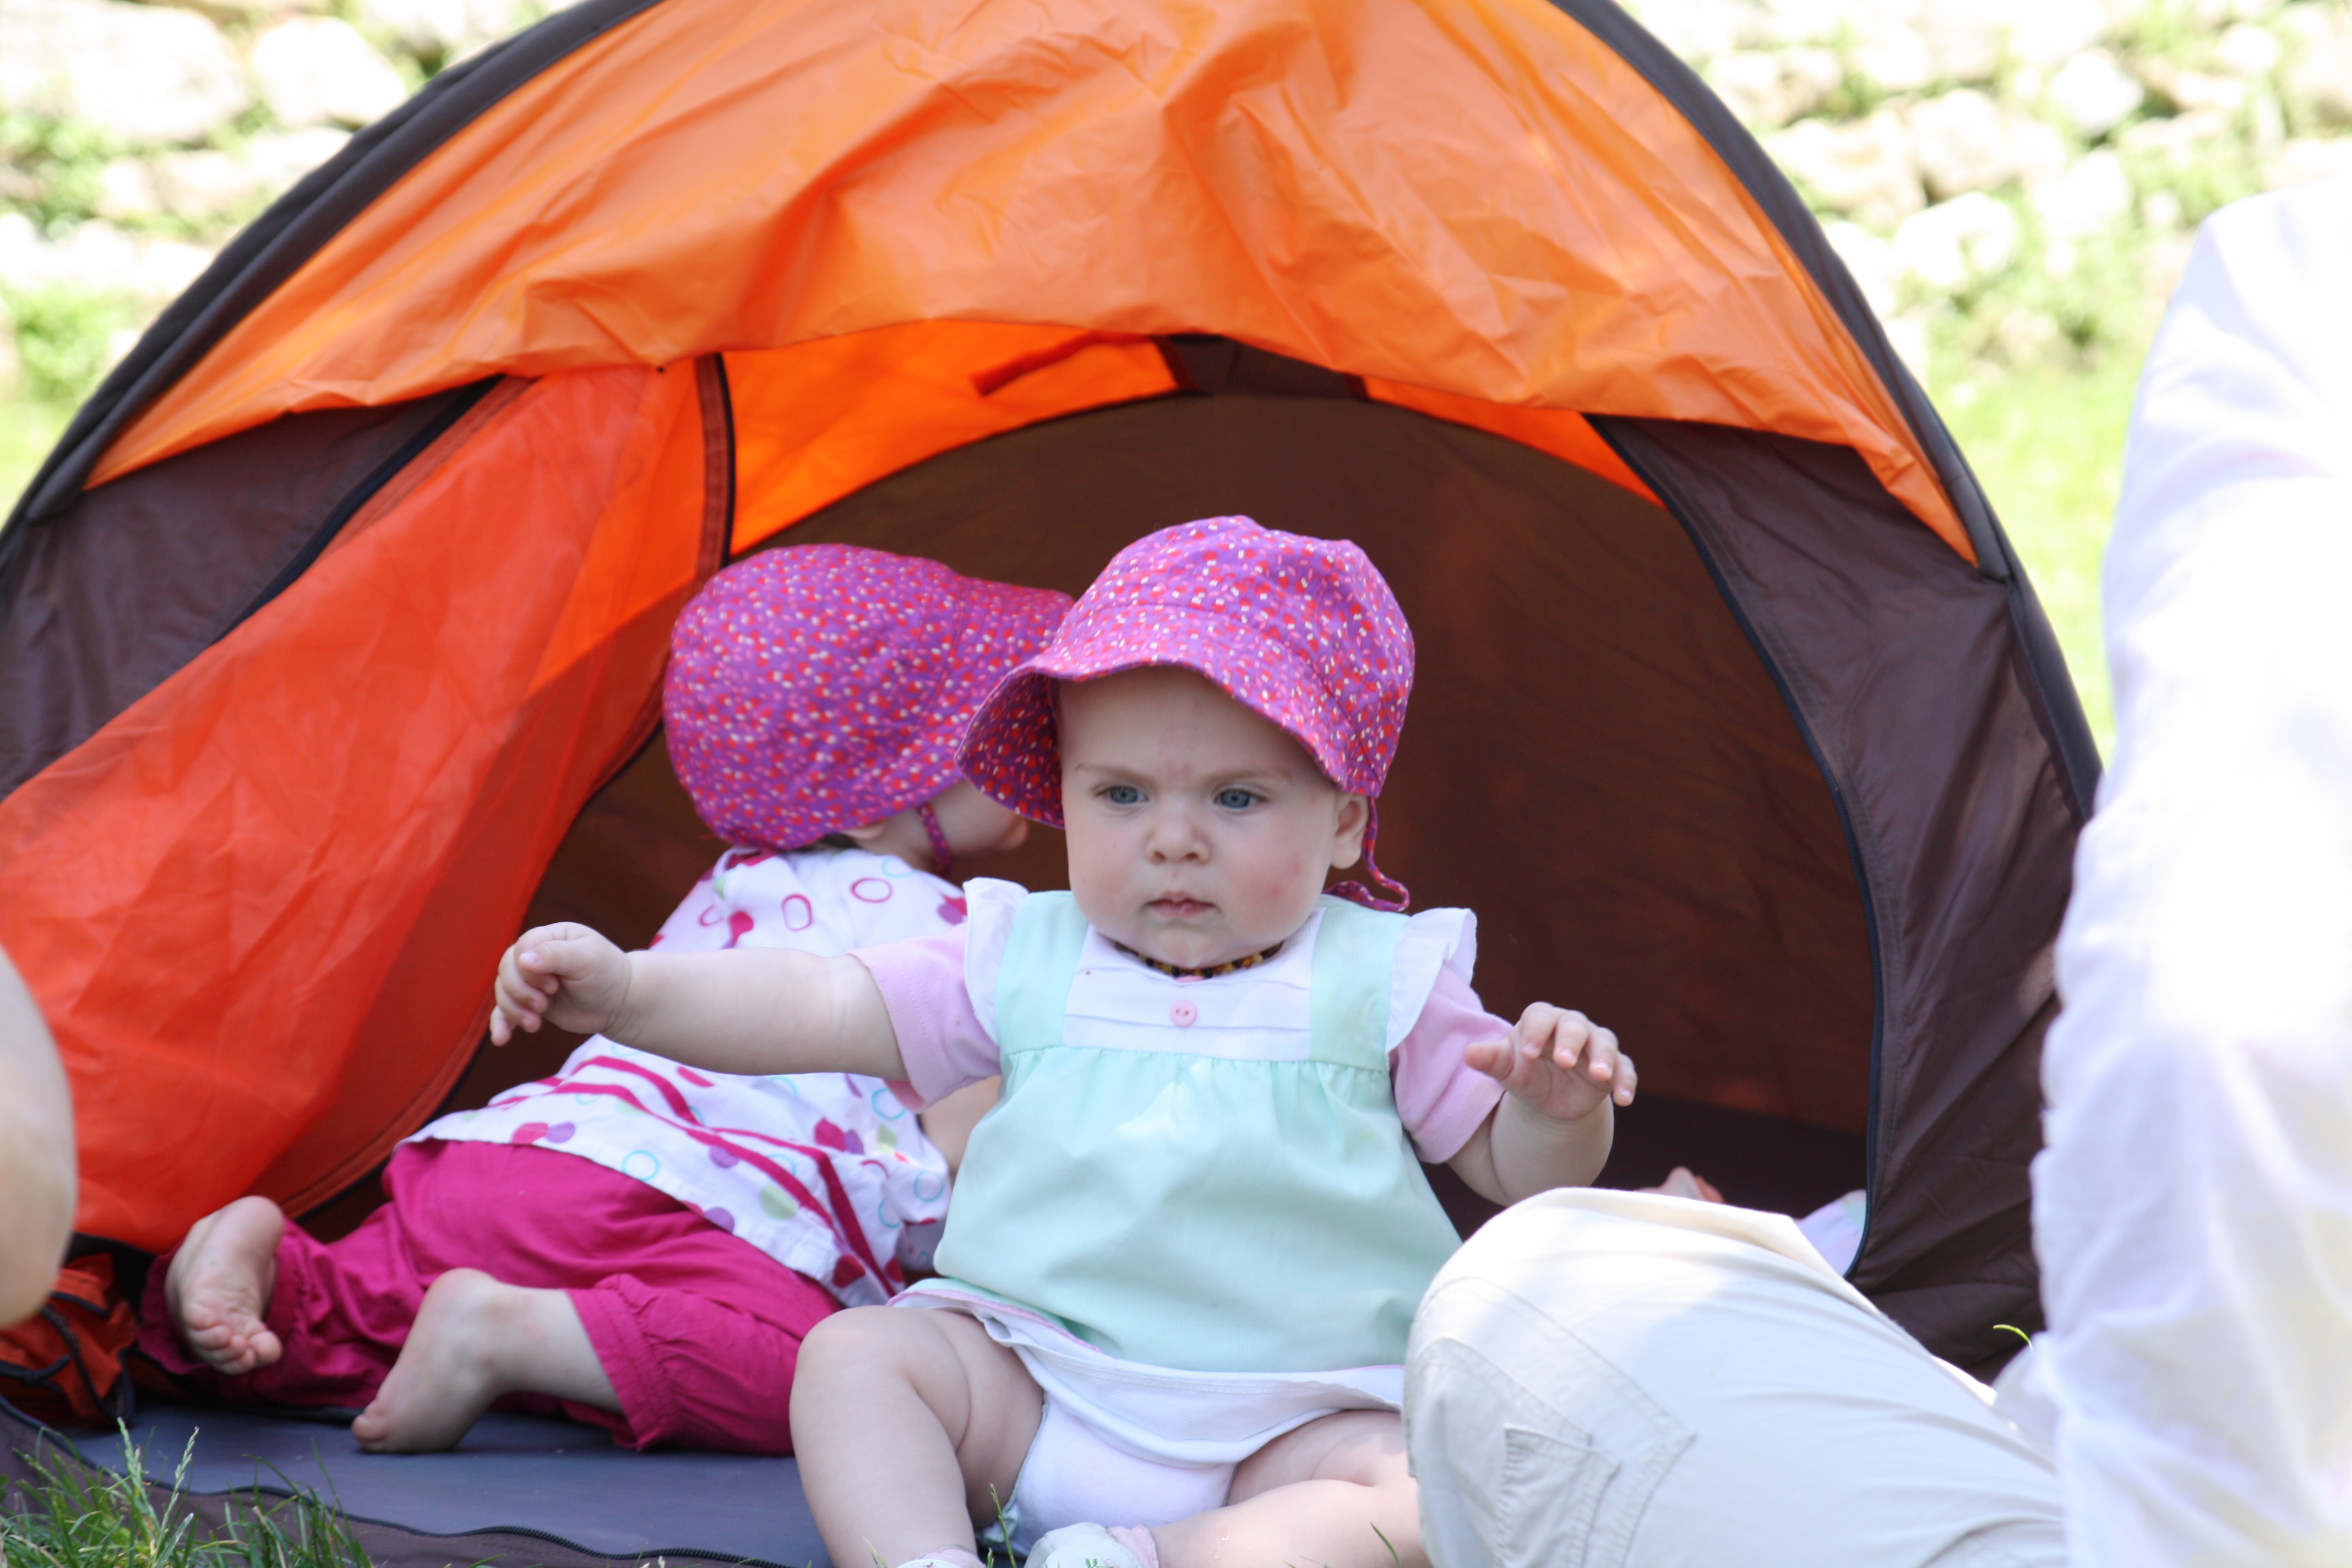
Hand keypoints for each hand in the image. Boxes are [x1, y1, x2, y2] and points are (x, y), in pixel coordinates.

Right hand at [489, 923, 630, 1044]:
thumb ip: (555, 955)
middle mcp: (536, 956)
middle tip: (544, 1006)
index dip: (529, 971)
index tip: (554, 985)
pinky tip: (502, 1039)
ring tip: (535, 1024)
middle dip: (520, 992)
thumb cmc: (606, 974)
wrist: (619, 1002)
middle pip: (506, 970)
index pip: (520, 949)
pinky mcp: (530, 1002)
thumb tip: (522, 960)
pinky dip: (501, 1024)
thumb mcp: (587, 958)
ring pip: (503, 991)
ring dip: (514, 1010)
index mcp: (550, 937)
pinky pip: (504, 1011)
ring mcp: (531, 980)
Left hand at [1464, 1003, 1634, 1122]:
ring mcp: (1595, 1045)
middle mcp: (1571, 1026)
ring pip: (1603, 1042)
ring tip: (1600, 1076)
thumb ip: (1491, 1060)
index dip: (1535, 1032)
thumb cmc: (1525, 1074)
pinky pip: (1624, 1068)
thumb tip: (1469, 1054)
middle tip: (1565, 1061)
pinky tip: (1623, 1099)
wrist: (1550, 1097)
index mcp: (1542, 1021)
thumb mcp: (1508, 1070)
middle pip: (1574, 1025)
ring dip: (1604, 1058)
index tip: (1528, 1053)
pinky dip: (1625, 1081)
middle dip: (1571, 1041)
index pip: (1539, 1016)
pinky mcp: (1613, 1066)